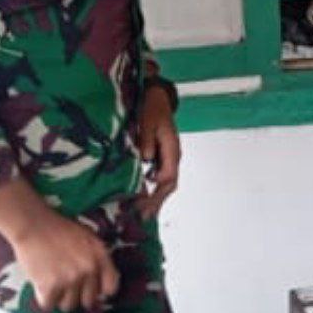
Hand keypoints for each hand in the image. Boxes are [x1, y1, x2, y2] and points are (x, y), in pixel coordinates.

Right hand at [10, 210, 118, 312]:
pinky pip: (49, 305)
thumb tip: (97, 280)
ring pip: (68, 306)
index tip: (89, 290)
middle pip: (88, 301)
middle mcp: (89, 269)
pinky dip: (43, 298)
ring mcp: (71, 279)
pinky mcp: (51, 287)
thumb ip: (95, 258)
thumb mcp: (88, 238)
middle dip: (77, 295)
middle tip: (65, 286)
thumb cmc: (59, 229)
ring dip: (59, 299)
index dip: (99, 291)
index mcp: (100, 256)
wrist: (34, 225)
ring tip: (51, 283)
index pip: (111, 287)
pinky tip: (40, 284)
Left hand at [136, 83, 180, 219]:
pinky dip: (152, 188)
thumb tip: (145, 158)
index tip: (143, 206)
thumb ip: (147, 140)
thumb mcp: (148, 121)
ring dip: (155, 197)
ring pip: (165, 182)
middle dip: (157, 202)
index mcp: (171, 148)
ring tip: (142, 212)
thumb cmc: (152, 107)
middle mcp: (172, 155)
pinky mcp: (160, 155)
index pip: (168, 177)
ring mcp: (167, 155)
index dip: (157, 194)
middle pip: (169, 184)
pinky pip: (159, 175)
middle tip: (142, 217)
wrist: (156, 95)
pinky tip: (141, 194)